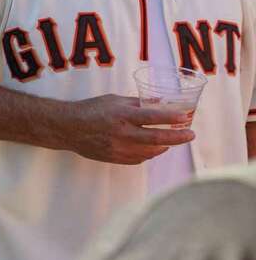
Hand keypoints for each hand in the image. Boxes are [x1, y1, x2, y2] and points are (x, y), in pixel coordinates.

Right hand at [65, 94, 193, 164]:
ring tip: (171, 140)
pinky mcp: (115, 158)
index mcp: (121, 115)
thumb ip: (136, 103)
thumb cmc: (90, 110)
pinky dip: (149, 153)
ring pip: (151, 151)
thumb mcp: (114, 100)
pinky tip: (152, 147)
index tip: (185, 117)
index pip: (152, 116)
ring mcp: (118, 148)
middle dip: (178, 137)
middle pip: (157, 138)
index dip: (171, 117)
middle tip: (191, 135)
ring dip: (164, 145)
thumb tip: (160, 103)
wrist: (68, 128)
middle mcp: (121, 133)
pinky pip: (139, 158)